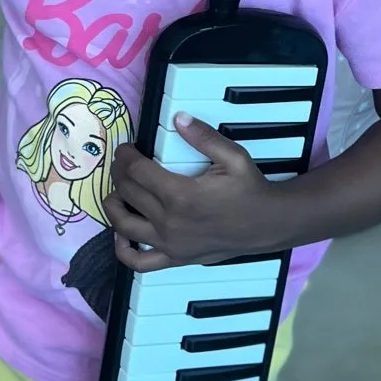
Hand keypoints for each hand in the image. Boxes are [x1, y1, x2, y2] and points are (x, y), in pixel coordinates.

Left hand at [108, 113, 287, 269]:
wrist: (268, 224)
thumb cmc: (250, 189)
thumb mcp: (233, 156)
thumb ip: (203, 137)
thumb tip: (179, 119)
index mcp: (181, 195)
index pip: (137, 172)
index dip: (125, 156)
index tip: (126, 148)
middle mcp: (170, 222)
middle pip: (128, 193)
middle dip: (119, 173)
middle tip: (122, 162)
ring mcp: (170, 244)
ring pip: (124, 225)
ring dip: (113, 206)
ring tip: (116, 192)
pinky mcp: (175, 258)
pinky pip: (139, 262)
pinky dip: (123, 250)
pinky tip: (121, 235)